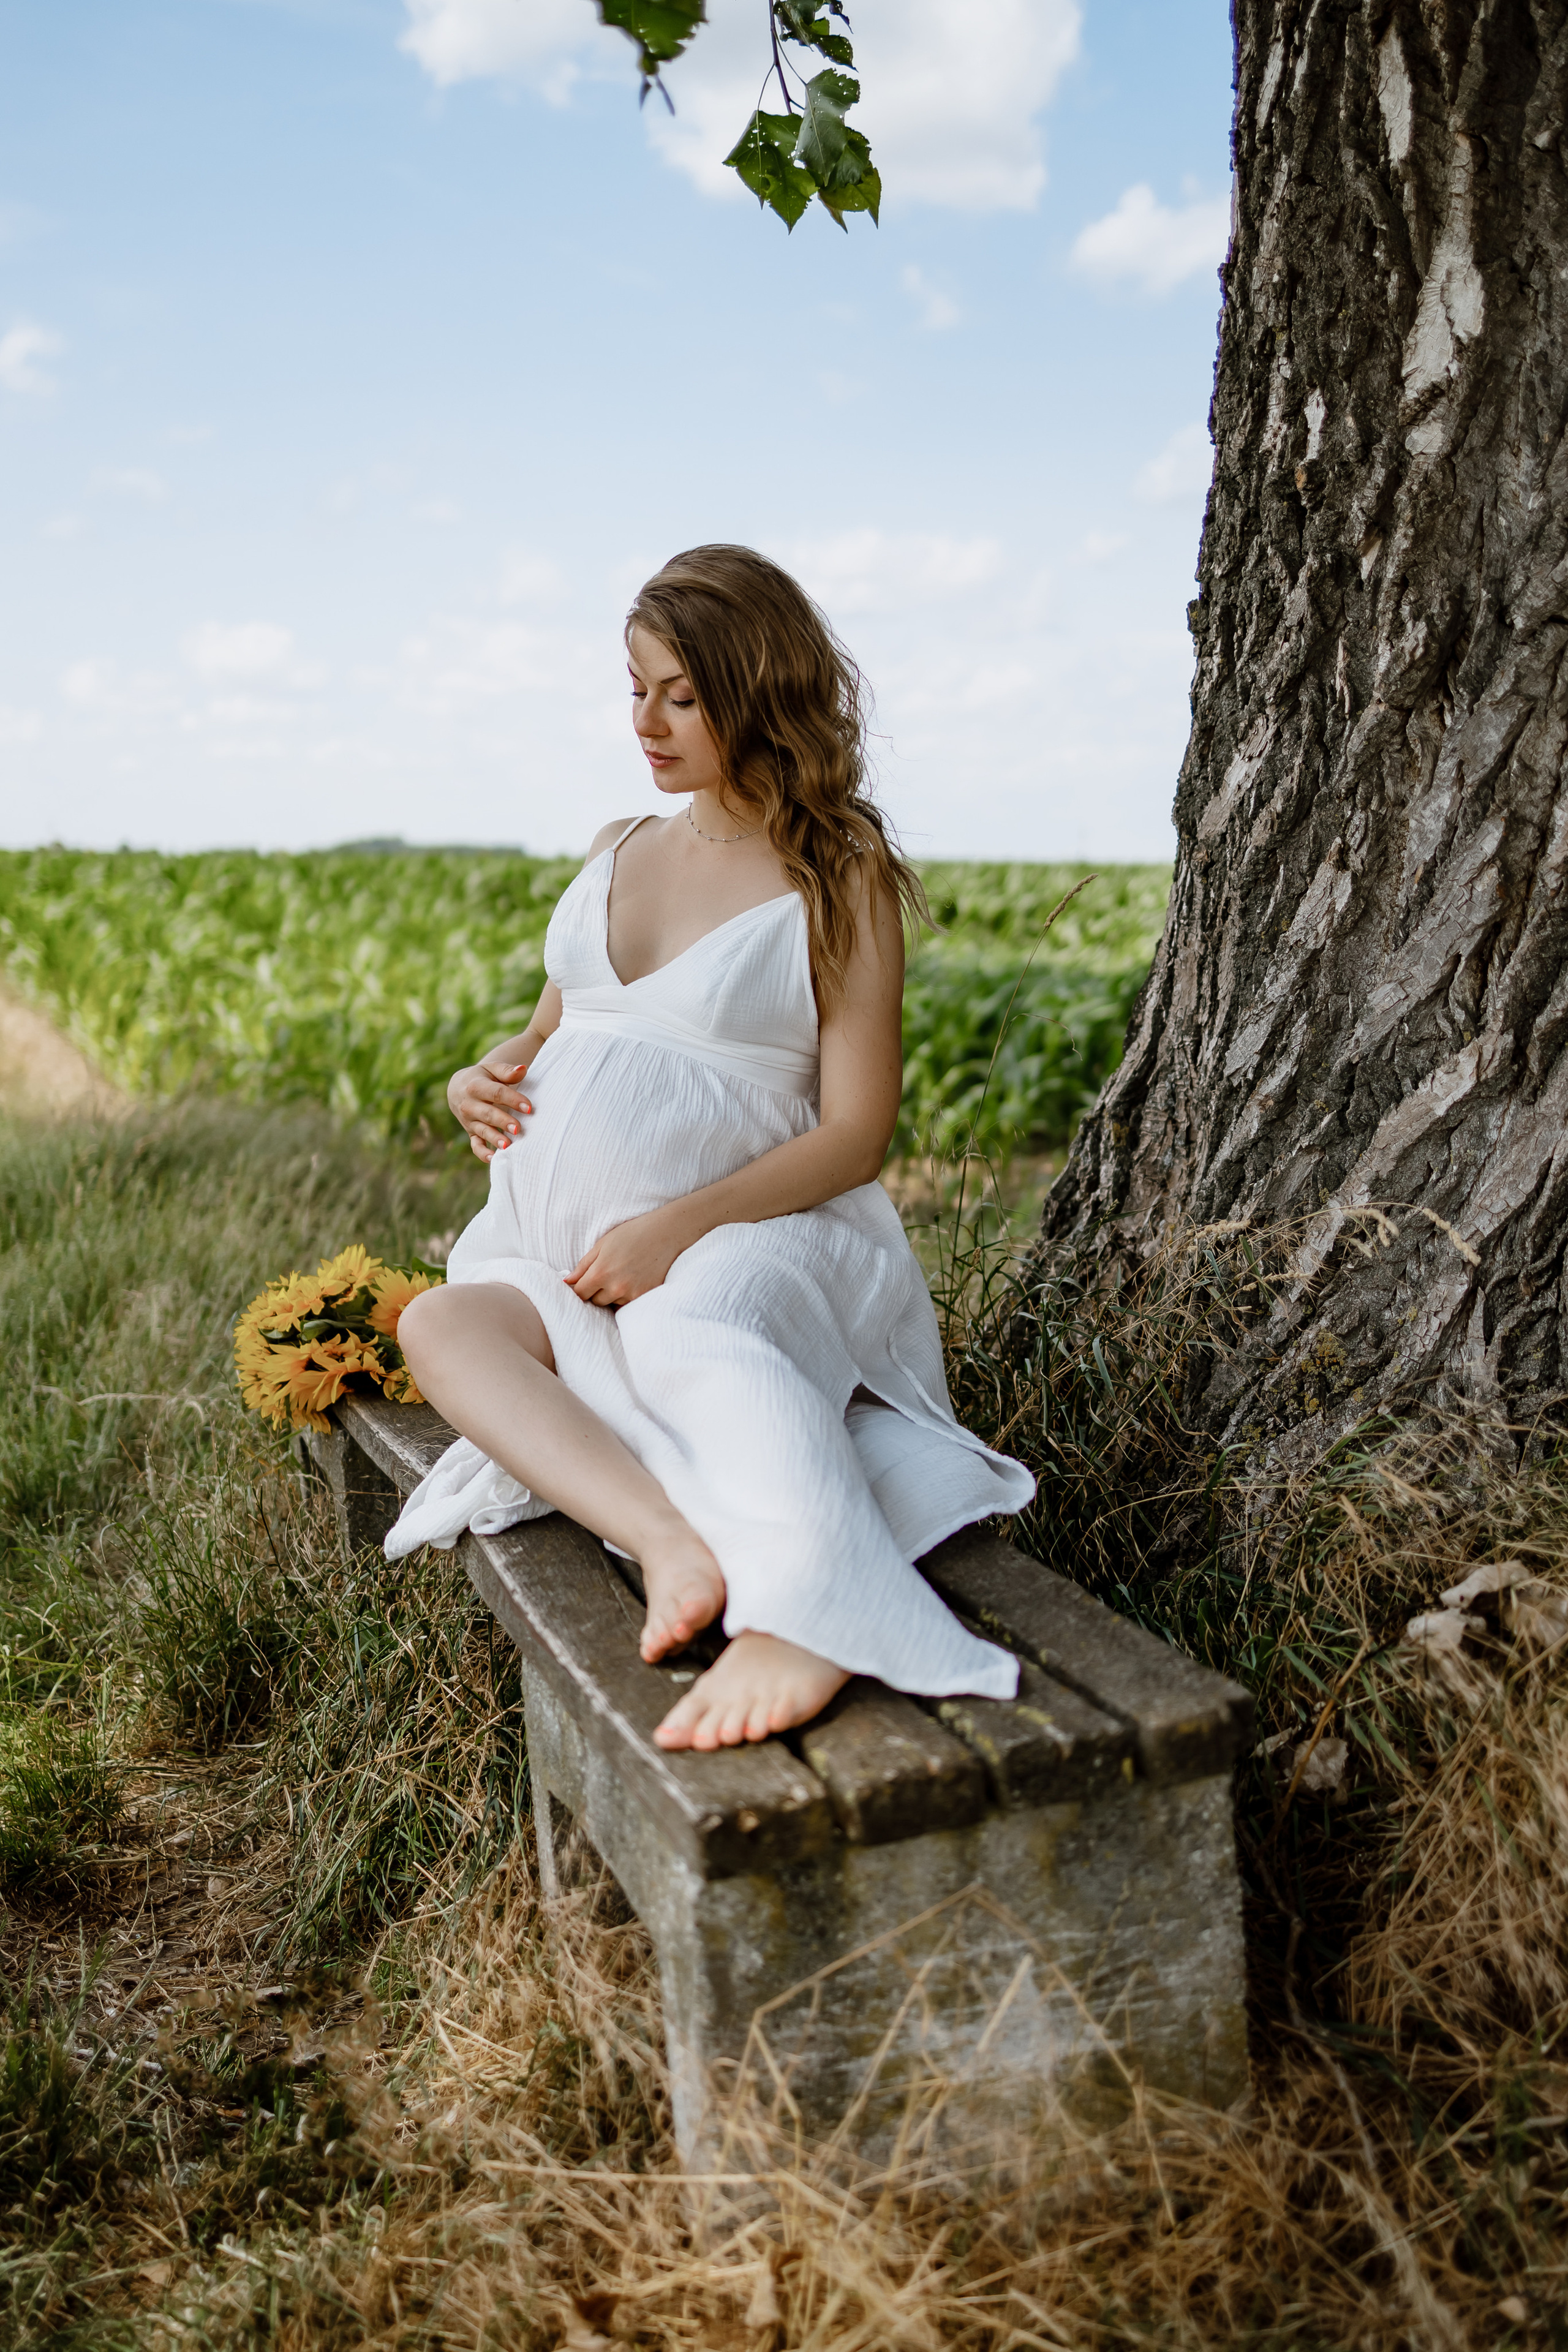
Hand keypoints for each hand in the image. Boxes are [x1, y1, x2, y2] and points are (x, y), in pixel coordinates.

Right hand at [448, 1055, 533, 1162]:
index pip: (496, 1093)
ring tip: (507, 1145)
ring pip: (482, 1130)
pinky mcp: (470, 1133)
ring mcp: (469, 1121)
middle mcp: (469, 1105)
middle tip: (518, 1128)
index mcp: (476, 1086)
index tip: (528, 1107)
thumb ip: (507, 1071)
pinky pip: (475, 1145)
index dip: (512, 1100)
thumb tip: (523, 1069)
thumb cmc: (482, 1078)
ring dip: (494, 1138)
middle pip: (488, 1113)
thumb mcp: (491, 1069)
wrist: (458, 1088)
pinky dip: (483, 1153)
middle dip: (503, 1121)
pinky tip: (494, 1158)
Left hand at [565, 1209, 687, 1306]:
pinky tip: (634, 1279)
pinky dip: (628, 1295)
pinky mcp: (645, 1297)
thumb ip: (584, 1265)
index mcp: (600, 1273)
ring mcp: (631, 1294)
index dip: (580, 1288)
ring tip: (623, 1273)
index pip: (580, 1294)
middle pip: (595, 1301)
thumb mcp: (603, 1244)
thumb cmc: (632, 1234)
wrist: (666, 1233)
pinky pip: (628, 1303)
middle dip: (597, 1291)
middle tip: (608, 1273)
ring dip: (613, 1294)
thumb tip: (567, 1282)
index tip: (584, 1283)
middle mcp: (615, 1288)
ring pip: (613, 1303)